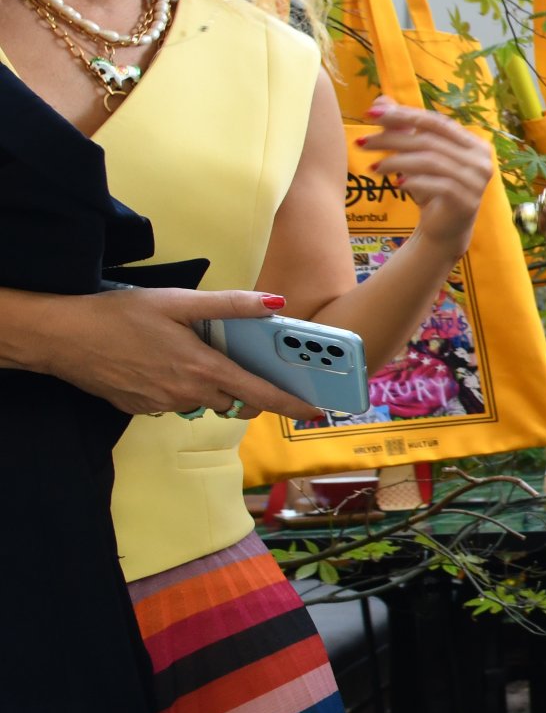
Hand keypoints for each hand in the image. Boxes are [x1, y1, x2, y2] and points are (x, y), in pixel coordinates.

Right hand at [26, 286, 315, 418]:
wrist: (62, 337)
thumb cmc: (120, 315)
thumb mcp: (179, 301)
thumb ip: (230, 306)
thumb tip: (276, 305)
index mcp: (203, 369)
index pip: (260, 394)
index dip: (291, 404)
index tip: (315, 410)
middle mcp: (187, 394)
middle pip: (235, 401)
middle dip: (248, 390)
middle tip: (248, 369)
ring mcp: (163, 405)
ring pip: (204, 401)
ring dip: (211, 386)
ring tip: (194, 356)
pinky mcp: (142, 409)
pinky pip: (174, 402)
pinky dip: (179, 387)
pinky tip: (162, 364)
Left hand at [359, 97, 492, 248]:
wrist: (445, 229)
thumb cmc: (432, 188)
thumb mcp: (417, 155)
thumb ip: (403, 128)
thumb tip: (381, 100)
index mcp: (473, 143)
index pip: (435, 122)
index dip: (403, 115)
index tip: (370, 113)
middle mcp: (481, 160)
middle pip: (430, 141)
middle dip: (391, 138)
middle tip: (362, 142)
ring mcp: (477, 182)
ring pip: (431, 161)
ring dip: (396, 161)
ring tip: (373, 167)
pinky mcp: (467, 202)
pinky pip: (436, 185)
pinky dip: (413, 181)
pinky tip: (396, 183)